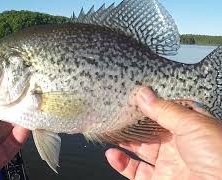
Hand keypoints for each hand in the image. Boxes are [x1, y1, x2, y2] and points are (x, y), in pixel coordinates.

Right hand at [106, 87, 221, 178]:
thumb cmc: (220, 157)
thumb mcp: (192, 124)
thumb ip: (164, 109)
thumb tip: (143, 94)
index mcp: (191, 128)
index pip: (166, 111)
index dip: (150, 104)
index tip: (133, 96)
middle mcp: (179, 145)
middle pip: (150, 130)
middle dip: (133, 122)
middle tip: (117, 113)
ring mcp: (168, 163)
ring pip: (139, 149)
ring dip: (124, 141)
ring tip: (111, 131)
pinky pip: (134, 171)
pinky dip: (120, 163)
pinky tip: (113, 154)